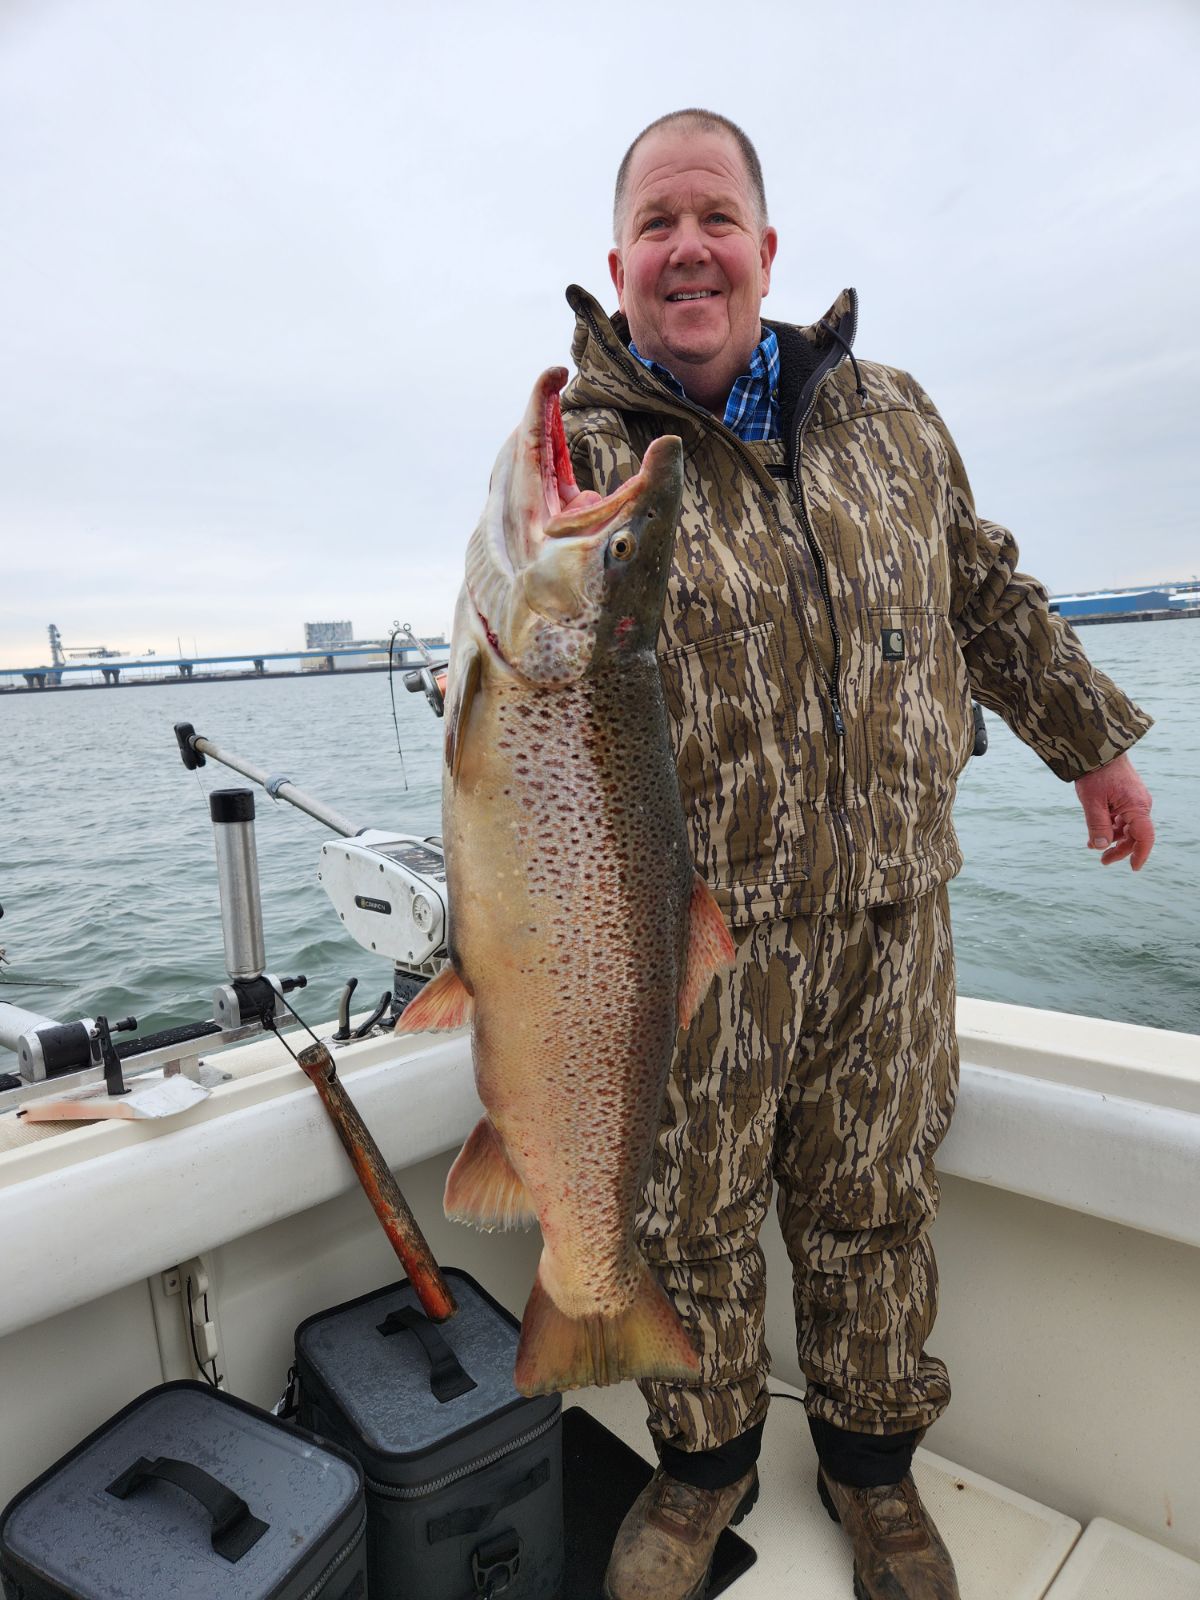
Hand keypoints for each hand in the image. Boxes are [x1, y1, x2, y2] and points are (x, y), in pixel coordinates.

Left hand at [1074, 752, 1154, 869]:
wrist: (1098, 748)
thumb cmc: (1096, 773)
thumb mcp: (1092, 801)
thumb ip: (1097, 826)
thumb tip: (1101, 847)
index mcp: (1136, 806)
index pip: (1145, 837)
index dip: (1140, 854)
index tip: (1133, 868)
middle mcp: (1139, 805)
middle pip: (1134, 835)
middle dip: (1120, 850)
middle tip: (1103, 861)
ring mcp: (1133, 801)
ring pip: (1126, 828)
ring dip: (1112, 838)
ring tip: (1092, 846)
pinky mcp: (1125, 797)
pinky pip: (1121, 818)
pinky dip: (1110, 827)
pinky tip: (1095, 834)